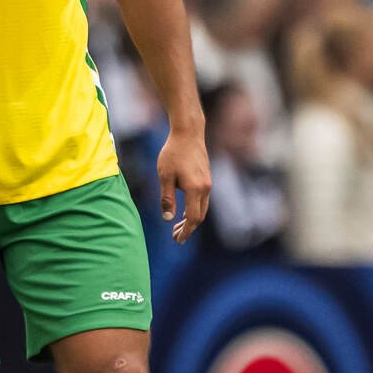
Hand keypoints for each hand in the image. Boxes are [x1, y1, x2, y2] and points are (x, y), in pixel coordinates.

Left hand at [157, 124, 210, 243]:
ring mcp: (207, 183)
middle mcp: (205, 188)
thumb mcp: (165, 176)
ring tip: (177, 226)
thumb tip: (168, 219)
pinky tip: (184, 211)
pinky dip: (194, 209)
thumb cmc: (173, 152)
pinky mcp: (206, 178)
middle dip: (188, 229)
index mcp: (195, 189)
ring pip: (202, 208)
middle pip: (199, 216)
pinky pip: (203, 200)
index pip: (192, 218)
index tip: (177, 240)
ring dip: (191, 219)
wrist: (188, 132)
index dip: (185, 232)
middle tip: (175, 237)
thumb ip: (167, 198)